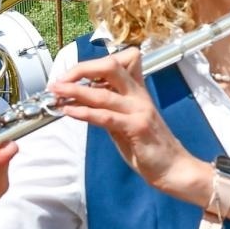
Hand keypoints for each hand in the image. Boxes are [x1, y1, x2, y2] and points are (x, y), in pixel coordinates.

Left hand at [51, 50, 198, 193]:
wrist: (173, 167)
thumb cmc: (149, 145)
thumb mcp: (127, 120)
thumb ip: (109, 107)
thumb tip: (82, 99)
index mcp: (136, 90)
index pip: (119, 61)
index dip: (93, 63)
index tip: (72, 74)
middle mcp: (138, 95)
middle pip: (110, 67)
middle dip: (81, 69)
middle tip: (60, 79)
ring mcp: (139, 110)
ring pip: (103, 93)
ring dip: (75, 91)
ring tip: (56, 92)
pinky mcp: (137, 128)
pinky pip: (106, 116)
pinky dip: (85, 112)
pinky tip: (70, 111)